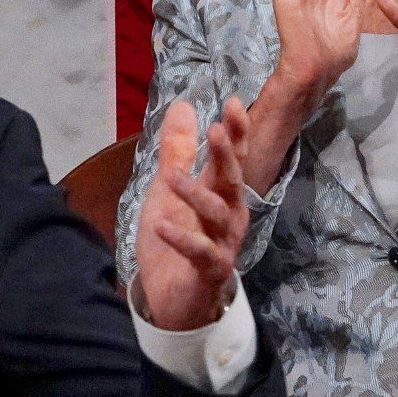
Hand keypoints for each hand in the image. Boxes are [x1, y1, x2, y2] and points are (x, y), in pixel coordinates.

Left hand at [134, 99, 249, 330]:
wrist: (172, 294)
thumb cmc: (176, 235)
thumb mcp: (169, 188)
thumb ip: (178, 150)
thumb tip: (183, 106)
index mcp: (220, 192)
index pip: (232, 157)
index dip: (236, 132)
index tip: (233, 102)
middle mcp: (228, 215)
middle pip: (231, 181)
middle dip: (226, 156)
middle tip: (216, 131)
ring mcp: (222, 243)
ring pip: (217, 215)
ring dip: (196, 195)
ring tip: (172, 177)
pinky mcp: (210, 270)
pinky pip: (199, 252)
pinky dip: (182, 239)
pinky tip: (162, 226)